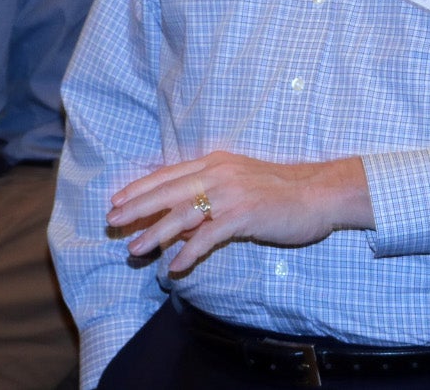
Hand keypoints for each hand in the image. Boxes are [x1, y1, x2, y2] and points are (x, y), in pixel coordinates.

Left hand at [106, 151, 373, 272]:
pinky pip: (209, 236)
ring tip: (135, 250)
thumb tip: (180, 215)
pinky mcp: (244, 215)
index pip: (167, 174)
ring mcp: (230, 193)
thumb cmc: (279, 190)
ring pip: (182, 214)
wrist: (318, 193)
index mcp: (214, 163)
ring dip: (155, 234)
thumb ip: (210, 191)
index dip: (140, 188)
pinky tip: (175, 267)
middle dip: (136, 208)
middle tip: (112, 222)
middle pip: (167, 191)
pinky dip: (189, 253)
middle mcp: (217, 174)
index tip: (117, 201)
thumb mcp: (238, 181)